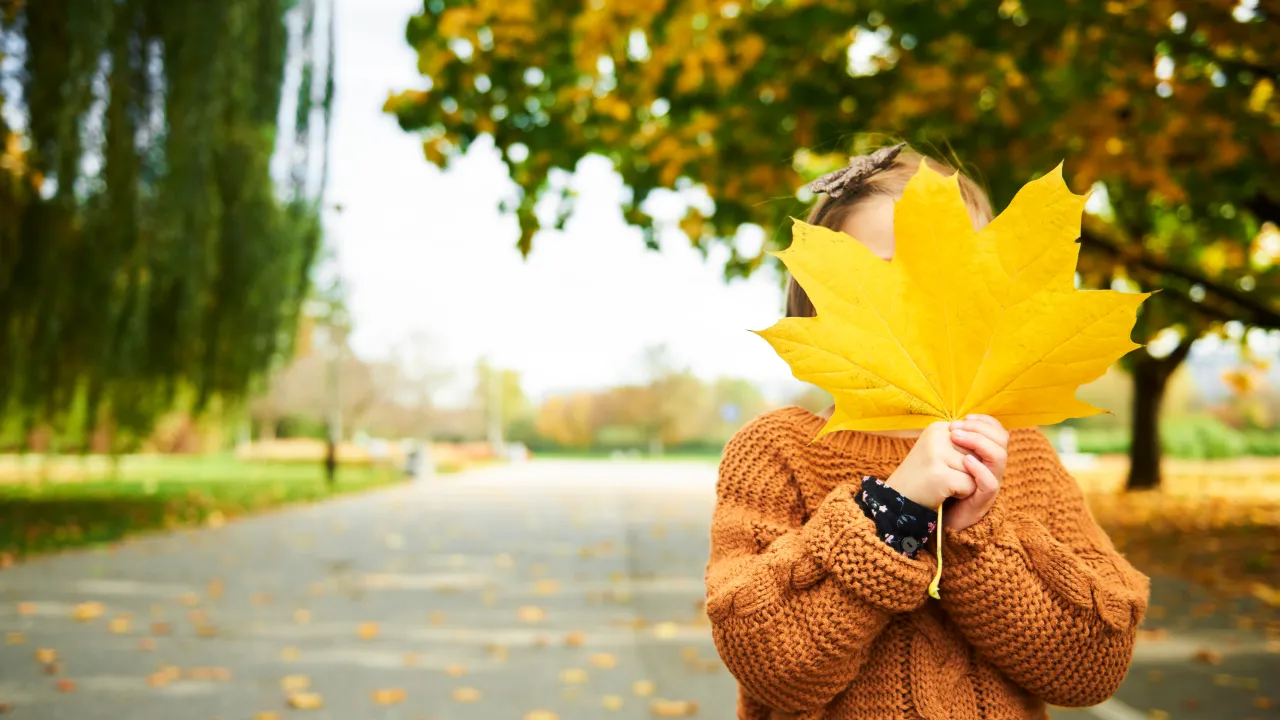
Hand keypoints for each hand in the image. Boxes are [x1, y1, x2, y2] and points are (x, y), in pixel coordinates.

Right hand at [885, 421, 976, 510]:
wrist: (898, 500)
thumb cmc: (925, 479)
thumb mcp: (944, 453)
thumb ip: (968, 444)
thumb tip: (996, 445)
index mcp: (939, 427)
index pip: (979, 436)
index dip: (973, 457)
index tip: (950, 465)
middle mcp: (937, 435)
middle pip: (978, 454)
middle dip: (969, 470)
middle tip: (945, 475)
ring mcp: (936, 453)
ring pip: (977, 469)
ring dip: (966, 482)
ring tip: (943, 484)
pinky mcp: (939, 474)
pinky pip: (970, 485)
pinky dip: (962, 494)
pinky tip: (943, 493)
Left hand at [945, 414, 1007, 531]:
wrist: (936, 514)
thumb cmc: (940, 484)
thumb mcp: (946, 459)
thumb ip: (954, 443)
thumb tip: (949, 422)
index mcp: (985, 455)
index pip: (997, 431)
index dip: (985, 421)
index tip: (964, 418)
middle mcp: (991, 467)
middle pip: (1002, 440)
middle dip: (979, 429)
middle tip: (954, 428)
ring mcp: (989, 483)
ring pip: (999, 457)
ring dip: (978, 443)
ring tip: (956, 438)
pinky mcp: (983, 500)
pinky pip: (990, 482)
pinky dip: (979, 469)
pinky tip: (964, 461)